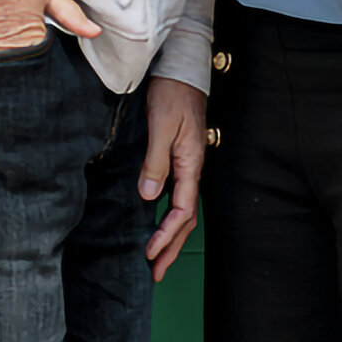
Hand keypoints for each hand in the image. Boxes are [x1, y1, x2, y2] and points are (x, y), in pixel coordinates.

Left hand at [140, 77, 206, 278]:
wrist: (180, 69)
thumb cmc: (172, 93)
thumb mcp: (161, 126)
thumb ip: (155, 161)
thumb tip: (149, 196)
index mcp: (191, 164)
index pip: (182, 211)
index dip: (167, 235)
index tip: (150, 253)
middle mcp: (191, 168)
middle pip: (186, 218)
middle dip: (172, 247)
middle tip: (156, 272)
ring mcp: (186, 165)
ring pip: (182, 209)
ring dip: (171, 236)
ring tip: (157, 257)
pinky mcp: (178, 159)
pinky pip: (176, 195)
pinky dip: (168, 216)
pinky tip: (157, 224)